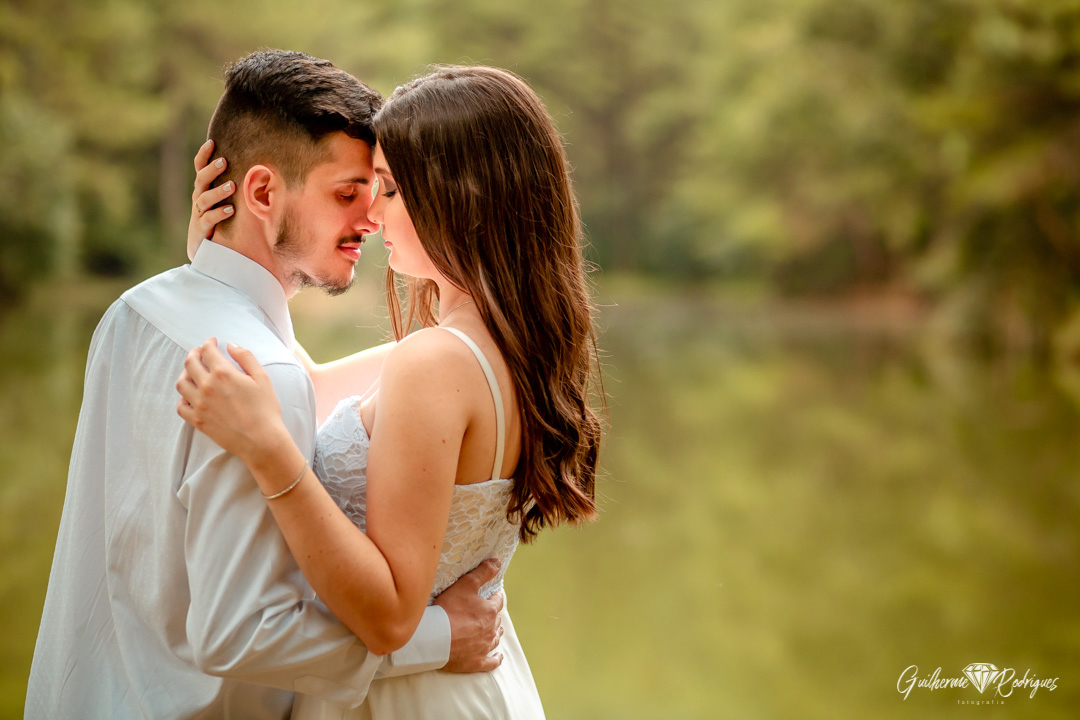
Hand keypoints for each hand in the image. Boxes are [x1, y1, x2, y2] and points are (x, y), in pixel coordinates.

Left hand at [176, 339, 288, 466]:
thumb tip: (231, 346)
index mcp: (223, 373)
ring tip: (192, 372)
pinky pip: (181, 406)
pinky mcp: (197, 421)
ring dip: (185, 373)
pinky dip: (183, 397)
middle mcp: (207, 386)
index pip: (207, 351)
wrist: (262, 440)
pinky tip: (191, 395)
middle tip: (199, 352)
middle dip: (194, 353)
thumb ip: (246, 357)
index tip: (212, 342)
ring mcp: (199, 404)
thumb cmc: (266, 409)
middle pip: (190, 363)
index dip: (208, 343)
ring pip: (181, 383)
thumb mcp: (262, 378)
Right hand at [187, 140, 236, 260]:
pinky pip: (208, 219)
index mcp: (204, 190)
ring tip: (232, 186)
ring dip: (218, 191)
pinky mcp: (201, 229)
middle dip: (212, 170)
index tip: (212, 142)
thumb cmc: (219, 222)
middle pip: (201, 180)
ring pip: (204, 199)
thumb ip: (234, 189)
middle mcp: (199, 199)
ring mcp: (199, 214)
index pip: (200, 169)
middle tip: (224, 161)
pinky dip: (219, 213)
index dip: (203, 155)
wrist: (205, 250)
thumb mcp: (224, 202)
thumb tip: (260, 173)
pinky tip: (230, 209)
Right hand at [434, 559, 505, 672]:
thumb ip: (483, 573)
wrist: (435, 639)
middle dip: (493, 614)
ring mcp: (485, 647)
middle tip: (486, 611)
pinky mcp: (477, 662)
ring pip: (495, 638)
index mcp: (490, 611)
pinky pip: (492, 661)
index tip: (492, 594)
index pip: (498, 600)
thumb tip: (497, 562)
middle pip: (496, 619)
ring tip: (494, 630)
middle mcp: (491, 629)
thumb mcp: (466, 585)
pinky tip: (499, 656)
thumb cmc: (449, 610)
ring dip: (495, 632)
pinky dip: (496, 658)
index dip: (494, 596)